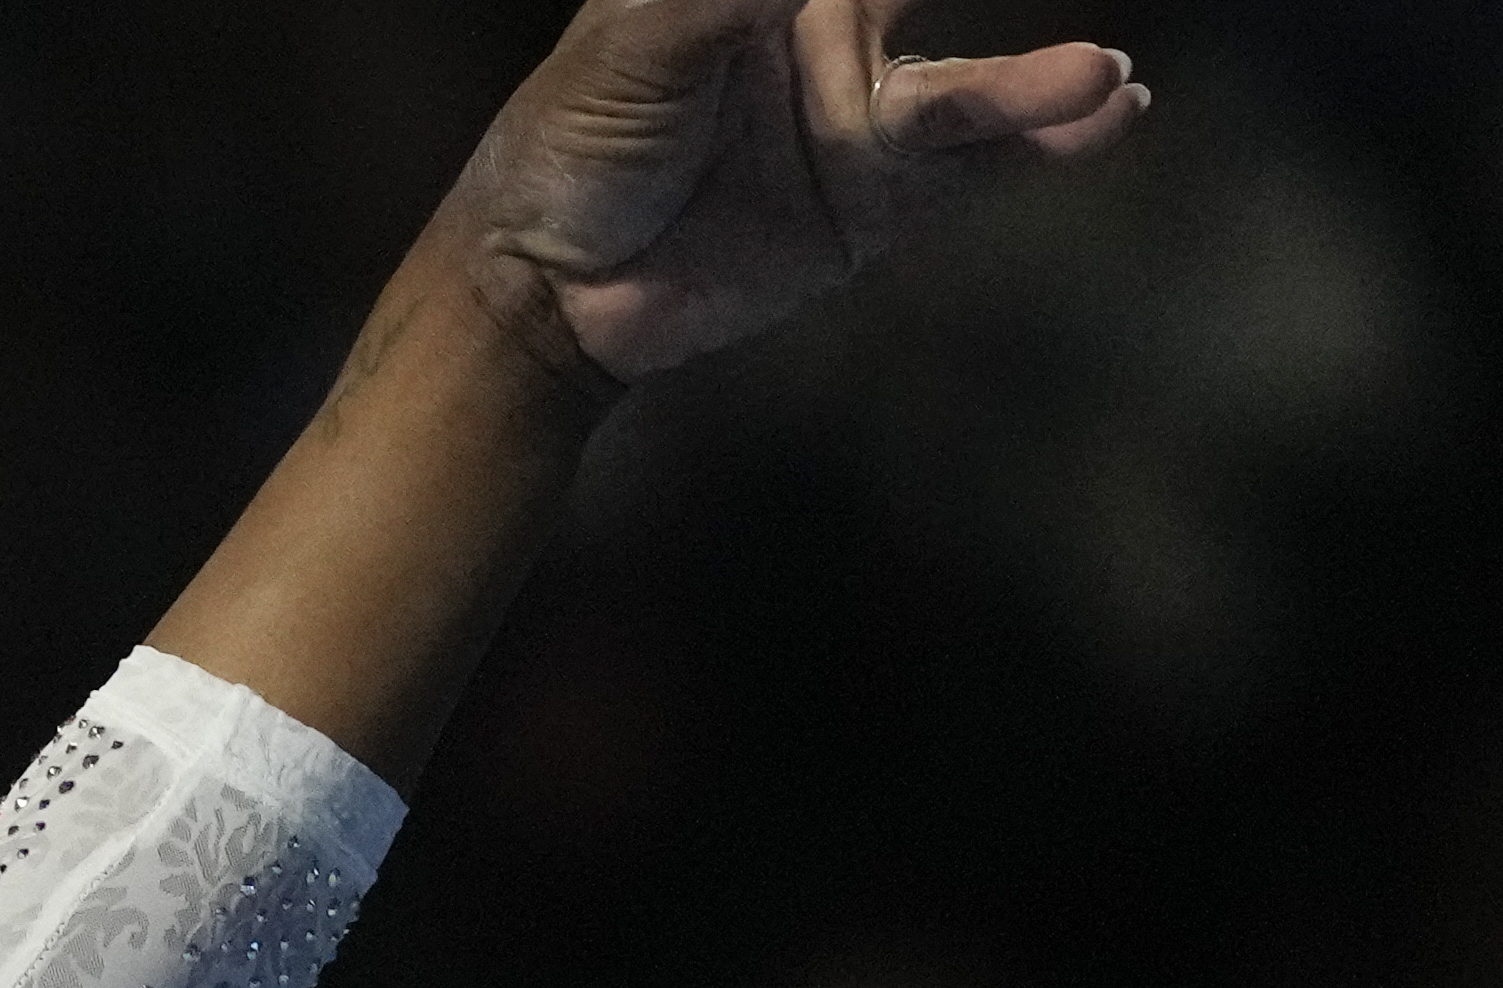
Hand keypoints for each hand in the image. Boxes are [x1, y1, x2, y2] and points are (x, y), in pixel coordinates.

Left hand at [451, 0, 1146, 387]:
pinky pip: (976, 166)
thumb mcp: (636, 41)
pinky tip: (1105, 113)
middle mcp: (834, 35)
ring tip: (1093, 76)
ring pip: (972, 87)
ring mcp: (861, 122)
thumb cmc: (566, 145)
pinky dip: (1043, 142)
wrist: (541, 294)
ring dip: (1036, 84)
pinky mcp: (875, 206)